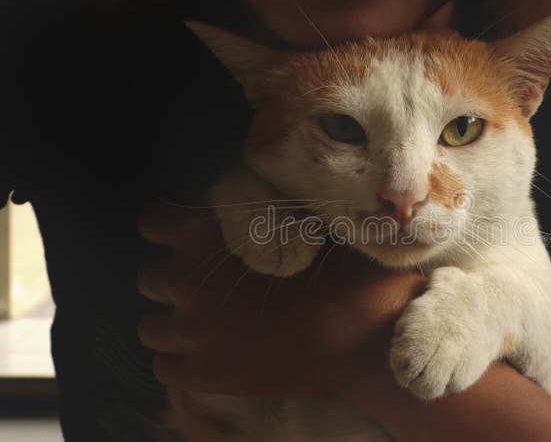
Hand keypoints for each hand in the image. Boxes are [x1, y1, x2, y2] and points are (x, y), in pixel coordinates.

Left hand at [136, 204, 424, 397]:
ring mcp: (191, 331)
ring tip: (207, 326)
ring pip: (149, 326)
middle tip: (209, 289)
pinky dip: (180, 360)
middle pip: (149, 278)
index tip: (185, 239)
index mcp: (205, 235)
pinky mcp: (202, 374)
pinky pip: (163, 367)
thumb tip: (239, 218)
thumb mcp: (295, 226)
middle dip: (176, 280)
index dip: (168, 230)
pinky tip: (210, 355)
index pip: (154, 223)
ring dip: (174, 322)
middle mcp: (187, 280)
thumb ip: (252, 219)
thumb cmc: (337, 273)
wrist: (359, 334)